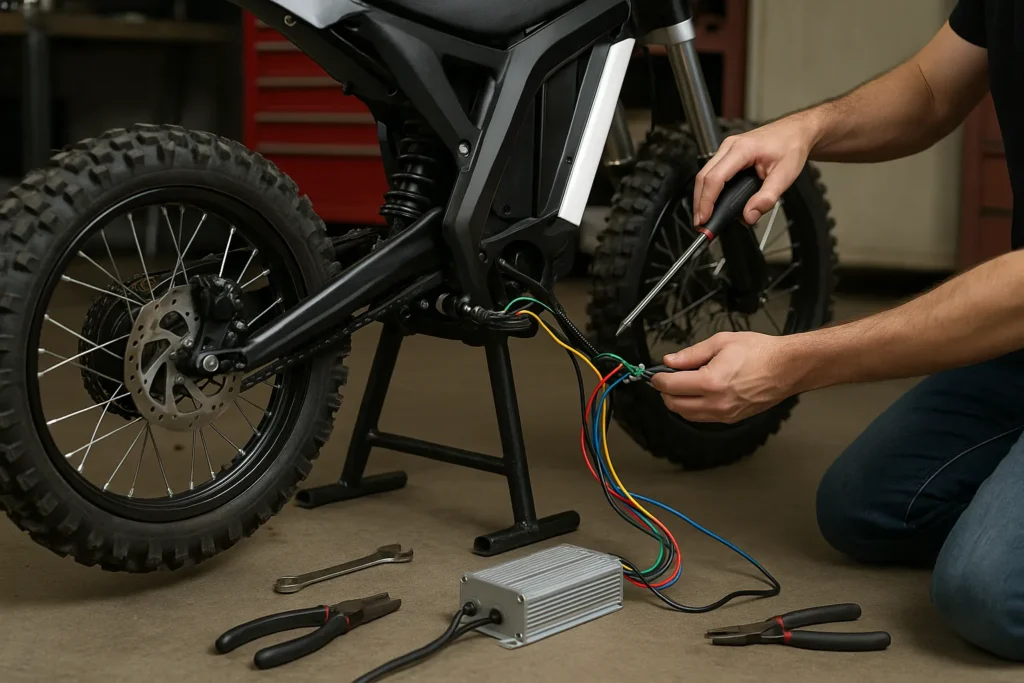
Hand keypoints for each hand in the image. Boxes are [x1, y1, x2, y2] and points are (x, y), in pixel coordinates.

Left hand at [650, 332, 799, 423]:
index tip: (656, 374)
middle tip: (666, 378)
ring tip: (682, 384)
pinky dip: (693, 408)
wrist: (788, 367)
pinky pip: (703, 418)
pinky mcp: (732, 419)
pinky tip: (698, 393)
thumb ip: (691, 354)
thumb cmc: (760, 352)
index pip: (671, 386)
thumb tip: (670, 361)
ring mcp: (725, 414)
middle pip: (674, 405)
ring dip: (678, 402)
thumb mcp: (721, 342)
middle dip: (665, 392)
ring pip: (687, 415)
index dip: (658, 379)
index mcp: (711, 382)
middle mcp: (716, 403)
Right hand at [693, 114, 817, 225]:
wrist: (796, 132)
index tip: (705, 218)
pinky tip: (713, 203)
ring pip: (705, 174)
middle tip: (701, 224)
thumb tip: (749, 216)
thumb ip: (767, 198)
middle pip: (703, 176)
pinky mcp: (728, 154)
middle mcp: (730, 146)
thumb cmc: (791, 147)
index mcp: (743, 149)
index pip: (716, 178)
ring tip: (706, 216)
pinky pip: (712, 172)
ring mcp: (727, 149)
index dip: (707, 201)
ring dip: (702, 197)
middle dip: (699, 202)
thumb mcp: (785, 175)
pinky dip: (709, 189)